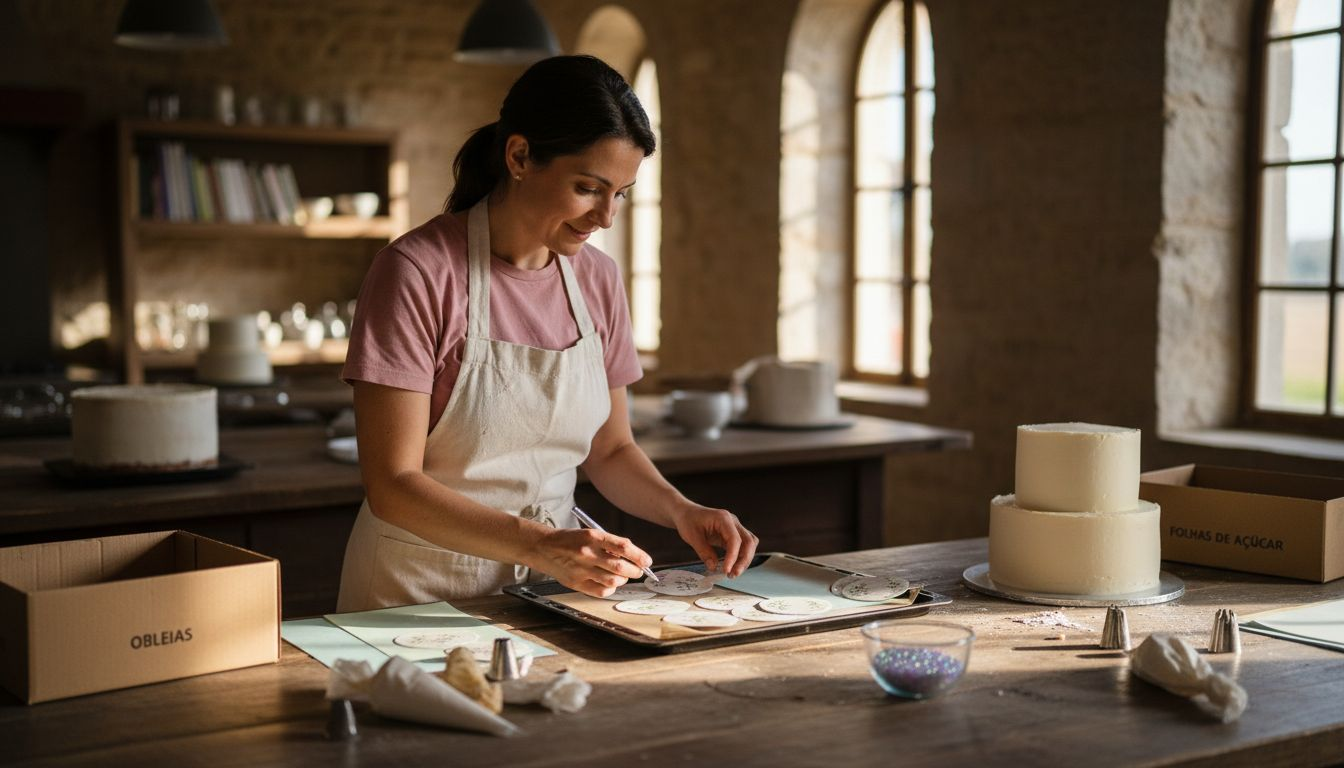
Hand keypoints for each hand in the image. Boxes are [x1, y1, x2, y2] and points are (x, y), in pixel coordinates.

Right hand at [530, 527, 651, 597]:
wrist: (542, 547)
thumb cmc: (570, 540)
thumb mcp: (589, 534)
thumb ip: (609, 545)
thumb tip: (633, 557)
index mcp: (592, 536)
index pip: (623, 547)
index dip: (639, 555)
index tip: (647, 561)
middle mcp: (587, 553)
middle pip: (620, 567)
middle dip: (635, 570)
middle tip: (639, 571)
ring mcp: (581, 570)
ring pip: (613, 580)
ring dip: (624, 580)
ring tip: (624, 576)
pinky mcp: (576, 583)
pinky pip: (601, 590)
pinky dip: (611, 588)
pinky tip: (610, 583)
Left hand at [670, 503, 758, 576]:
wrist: (686, 513)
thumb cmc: (688, 520)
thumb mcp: (691, 536)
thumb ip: (703, 551)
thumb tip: (714, 567)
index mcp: (723, 518)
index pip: (735, 539)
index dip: (733, 556)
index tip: (726, 570)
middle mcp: (733, 522)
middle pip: (748, 542)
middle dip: (744, 560)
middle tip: (732, 575)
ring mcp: (734, 528)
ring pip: (749, 545)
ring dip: (744, 560)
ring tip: (732, 573)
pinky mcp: (732, 535)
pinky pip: (742, 547)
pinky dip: (740, 558)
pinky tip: (731, 567)